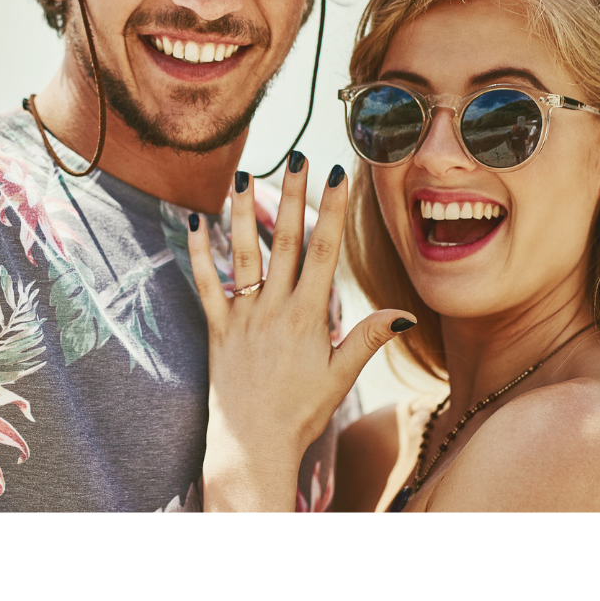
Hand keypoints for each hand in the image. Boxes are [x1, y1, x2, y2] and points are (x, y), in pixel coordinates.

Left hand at [188, 152, 414, 510]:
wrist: (254, 445)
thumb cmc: (301, 411)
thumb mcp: (341, 377)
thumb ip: (368, 338)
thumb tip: (405, 313)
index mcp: (309, 316)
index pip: (324, 251)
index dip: (332, 210)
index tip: (338, 173)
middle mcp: (275, 308)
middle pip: (284, 240)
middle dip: (292, 194)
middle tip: (296, 154)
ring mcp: (243, 315)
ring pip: (242, 252)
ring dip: (241, 210)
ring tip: (243, 171)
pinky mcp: (216, 327)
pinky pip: (204, 283)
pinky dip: (198, 252)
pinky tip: (194, 220)